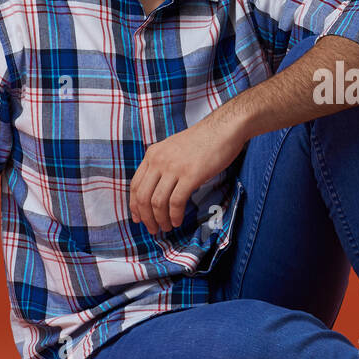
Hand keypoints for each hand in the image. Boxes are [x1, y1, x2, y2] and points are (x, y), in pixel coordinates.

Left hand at [129, 113, 246, 233]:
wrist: (224, 129)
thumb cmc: (203, 140)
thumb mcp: (173, 148)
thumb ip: (162, 164)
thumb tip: (158, 188)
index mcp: (152, 154)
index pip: (135, 185)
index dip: (135, 206)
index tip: (139, 218)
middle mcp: (159, 160)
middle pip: (143, 197)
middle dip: (146, 217)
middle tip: (152, 229)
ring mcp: (174, 168)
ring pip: (157, 202)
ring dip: (160, 219)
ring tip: (166, 227)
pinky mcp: (190, 175)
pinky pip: (176, 201)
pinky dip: (174, 215)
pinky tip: (177, 221)